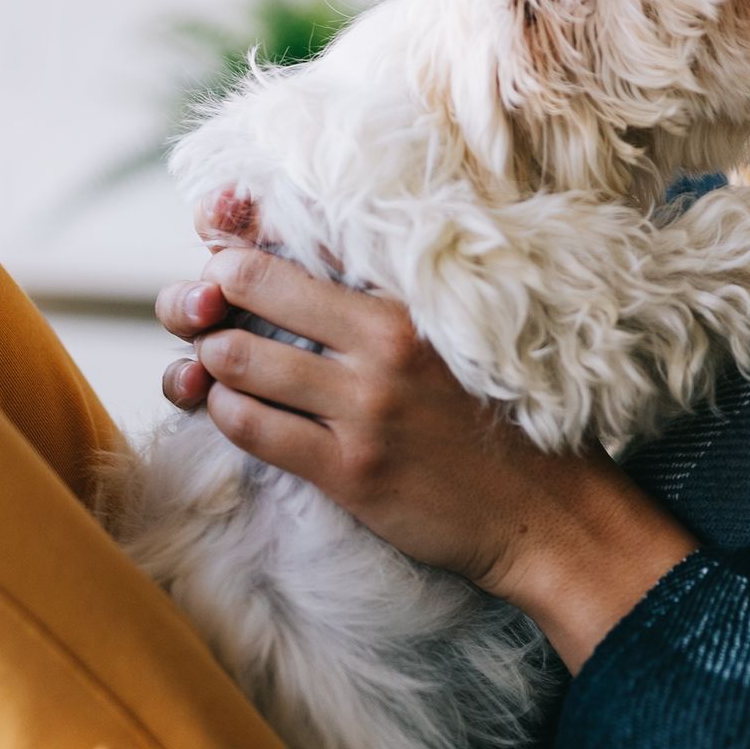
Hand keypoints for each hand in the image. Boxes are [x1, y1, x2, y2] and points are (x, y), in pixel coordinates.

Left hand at [154, 214, 693, 671]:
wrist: (547, 513)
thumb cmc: (502, 419)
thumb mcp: (458, 333)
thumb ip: (388, 296)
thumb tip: (307, 260)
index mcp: (411, 296)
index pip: (298, 235)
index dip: (237, 235)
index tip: (218, 245)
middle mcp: (383, 341)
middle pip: (246, 284)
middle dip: (205, 294)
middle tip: (202, 309)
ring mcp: (364, 407)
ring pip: (237, 357)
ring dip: (210, 358)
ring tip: (218, 362)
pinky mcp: (349, 469)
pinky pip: (252, 427)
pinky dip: (225, 411)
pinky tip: (233, 407)